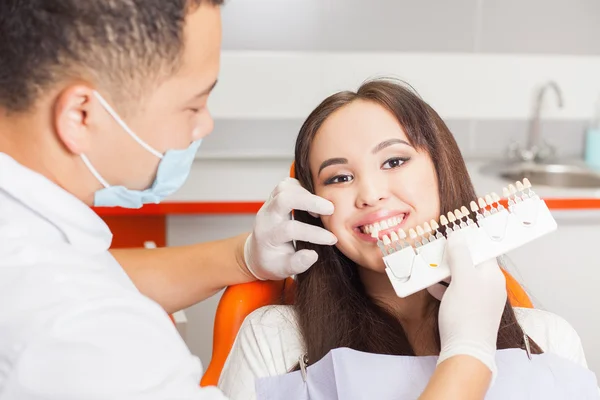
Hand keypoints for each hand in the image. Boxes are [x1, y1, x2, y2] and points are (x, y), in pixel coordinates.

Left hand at [244, 178, 336, 279]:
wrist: (257, 252)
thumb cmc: (271, 262)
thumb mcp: (282, 270)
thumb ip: (297, 264)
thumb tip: (313, 254)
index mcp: (267, 236)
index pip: (291, 229)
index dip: (314, 233)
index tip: (332, 239)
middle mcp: (266, 216)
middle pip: (284, 199)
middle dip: (309, 201)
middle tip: (330, 209)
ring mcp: (269, 204)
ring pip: (284, 187)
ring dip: (306, 192)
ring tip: (322, 206)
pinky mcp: (274, 197)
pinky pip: (287, 184)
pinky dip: (302, 187)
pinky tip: (313, 200)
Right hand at [434, 231, 506, 378]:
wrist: (466, 351)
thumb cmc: (466, 313)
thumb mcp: (462, 279)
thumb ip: (460, 256)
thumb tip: (458, 236)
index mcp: (492, 276)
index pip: (483, 250)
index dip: (468, 240)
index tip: (452, 232)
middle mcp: (490, 286)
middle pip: (471, 263)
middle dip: (453, 256)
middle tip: (436, 249)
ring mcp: (480, 300)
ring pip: (462, 278)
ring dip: (446, 272)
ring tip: (430, 266)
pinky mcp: (470, 312)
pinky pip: (457, 293)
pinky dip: (445, 287)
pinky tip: (431, 286)